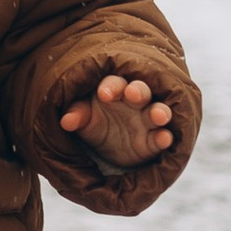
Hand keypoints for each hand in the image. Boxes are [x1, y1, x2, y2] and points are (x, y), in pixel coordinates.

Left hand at [59, 74, 174, 169]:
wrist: (107, 146)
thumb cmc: (95, 121)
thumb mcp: (84, 117)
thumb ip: (77, 114)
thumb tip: (65, 121)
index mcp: (115, 90)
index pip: (114, 83)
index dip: (111, 86)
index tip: (104, 94)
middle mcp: (134, 102)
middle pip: (140, 91)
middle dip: (138, 91)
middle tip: (133, 93)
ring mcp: (147, 120)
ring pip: (158, 111)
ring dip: (160, 112)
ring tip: (159, 115)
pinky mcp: (154, 140)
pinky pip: (161, 137)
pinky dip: (164, 137)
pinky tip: (165, 138)